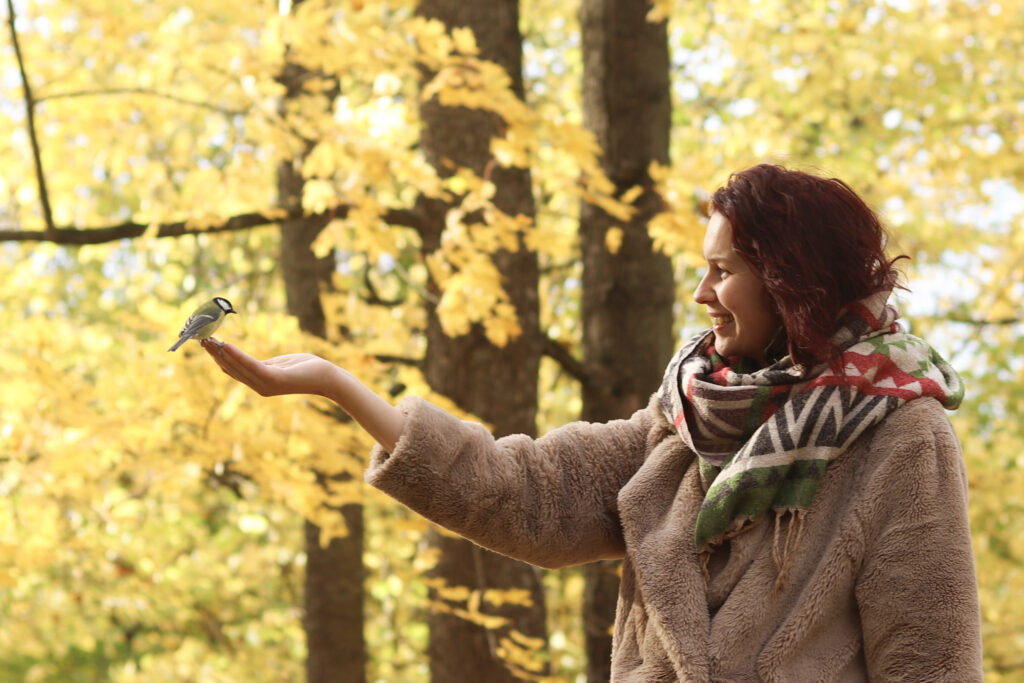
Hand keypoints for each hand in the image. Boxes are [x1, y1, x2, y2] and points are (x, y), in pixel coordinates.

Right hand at [202, 340, 339, 397]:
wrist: (327, 377)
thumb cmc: (306, 368)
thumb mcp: (280, 365)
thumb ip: (264, 364)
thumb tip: (249, 360)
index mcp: (259, 382)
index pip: (232, 370)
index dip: (217, 358)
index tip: (206, 344)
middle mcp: (259, 386)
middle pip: (230, 369)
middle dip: (214, 354)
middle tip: (200, 339)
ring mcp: (266, 385)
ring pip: (237, 367)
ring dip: (221, 353)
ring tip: (208, 340)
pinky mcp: (274, 380)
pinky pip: (251, 365)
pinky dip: (237, 355)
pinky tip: (226, 345)